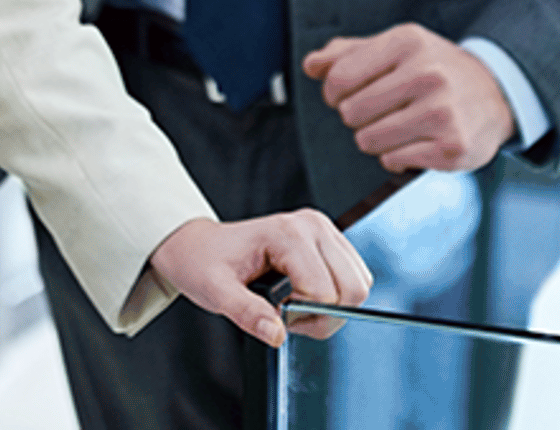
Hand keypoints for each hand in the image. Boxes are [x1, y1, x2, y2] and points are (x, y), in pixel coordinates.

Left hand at [150, 212, 371, 345]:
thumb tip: (276, 334)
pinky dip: (336, 296)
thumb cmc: (204, 262)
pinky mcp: (329, 240)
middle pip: (353, 289)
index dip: (304, 315)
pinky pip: (355, 278)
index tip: (276, 311)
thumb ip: (246, 313)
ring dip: (332, 306)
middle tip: (287, 311)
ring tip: (293, 300)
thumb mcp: (215, 291)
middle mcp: (311, 225)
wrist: (199, 246)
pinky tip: (305, 292)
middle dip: (325, 314)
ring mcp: (323, 230)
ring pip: (360, 285)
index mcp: (286, 233)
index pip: (326, 293)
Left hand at [303, 24, 514, 173]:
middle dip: (355, 116)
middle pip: (350, 112)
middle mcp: (427, 74)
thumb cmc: (432, 68)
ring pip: (368, 140)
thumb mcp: (393, 47)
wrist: (495, 93)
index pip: (338, 78)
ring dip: (373, 139)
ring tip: (395, 126)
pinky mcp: (454, 147)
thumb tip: (310, 66)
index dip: (332, 92)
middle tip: (377, 111)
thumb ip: (346, 54)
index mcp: (406, 43)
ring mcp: (443, 112)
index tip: (346, 94)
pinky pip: (393, 160)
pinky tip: (414, 142)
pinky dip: (395, 156)